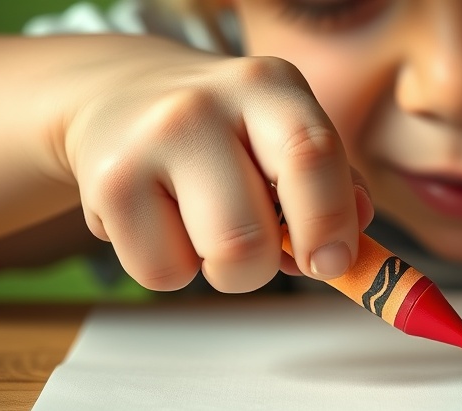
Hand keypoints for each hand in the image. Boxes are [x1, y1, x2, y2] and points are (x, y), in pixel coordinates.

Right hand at [61, 36, 371, 291]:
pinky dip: (172, 267)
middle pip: (252, 232)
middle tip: (263, 255)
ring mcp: (150, 140)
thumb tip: (354, 244)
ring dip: (224, 270)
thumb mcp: (284, 134)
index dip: (330, 221)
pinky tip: (162, 222)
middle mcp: (207, 103)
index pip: (312, 155)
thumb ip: (331, 185)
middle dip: (267, 267)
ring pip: (215, 257)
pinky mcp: (107, 182)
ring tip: (208, 228)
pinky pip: (160, 272)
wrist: (118, 94)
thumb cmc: (225, 133)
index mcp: (270, 87)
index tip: (333, 263)